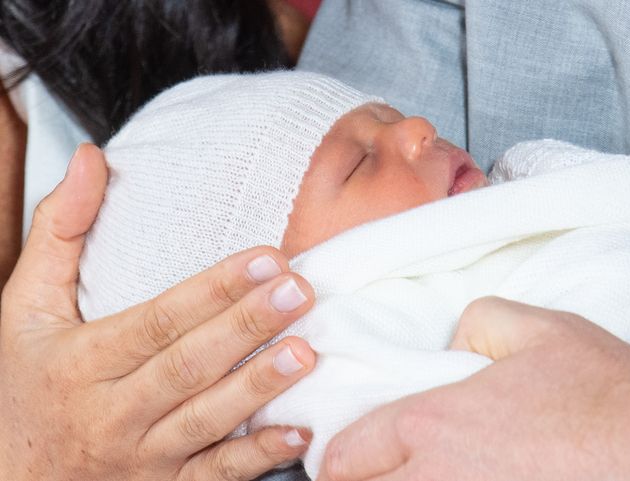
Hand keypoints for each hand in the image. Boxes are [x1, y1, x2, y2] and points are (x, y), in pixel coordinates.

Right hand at [0, 145, 316, 480]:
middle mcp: (113, 411)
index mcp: (83, 360)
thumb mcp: (24, 307)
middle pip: (188, 365)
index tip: (267, 259)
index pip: (158, 319)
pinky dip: (256, 458)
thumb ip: (59, 232)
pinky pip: (214, 476)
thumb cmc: (26, 383)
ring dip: (258, 386)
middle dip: (246, 328)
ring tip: (306, 351)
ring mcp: (142, 456)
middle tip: (299, 292)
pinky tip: (297, 433)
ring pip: (206, 419)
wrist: (8, 476)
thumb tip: (91, 159)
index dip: (213, 289)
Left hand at [318, 297, 629, 479]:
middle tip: (372, 472)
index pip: (347, 454)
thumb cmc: (605, 395)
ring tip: (414, 476)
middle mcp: (436, 480)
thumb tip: (454, 345)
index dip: (336, 458)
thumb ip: (476, 322)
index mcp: (433, 425)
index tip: (342, 458)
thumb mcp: (536, 328)